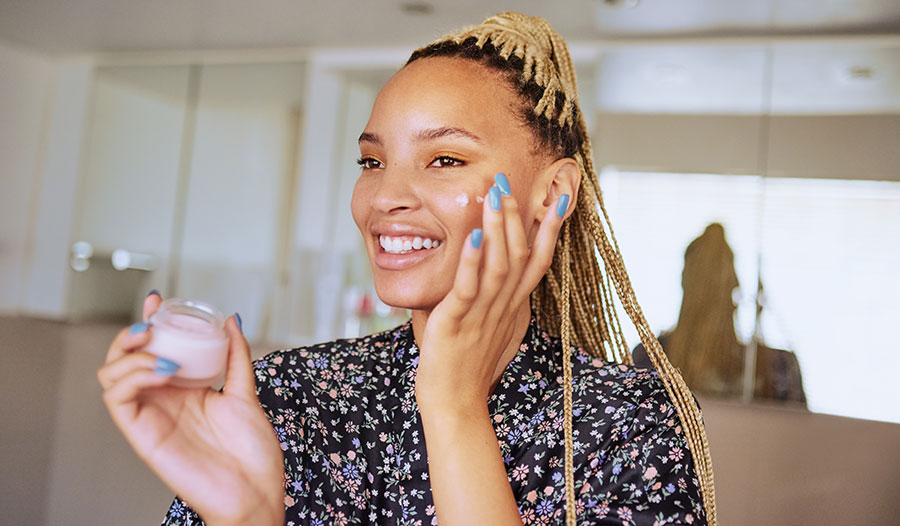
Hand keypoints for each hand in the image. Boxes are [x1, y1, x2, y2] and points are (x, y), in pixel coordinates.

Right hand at [97, 294, 284, 525]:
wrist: (255, 491)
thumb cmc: (252, 452)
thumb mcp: (245, 393)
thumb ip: (236, 357)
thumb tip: (230, 321)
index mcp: (183, 389)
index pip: (153, 349)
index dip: (149, 321)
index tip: (160, 300)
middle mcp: (162, 400)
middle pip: (123, 358)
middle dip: (130, 333)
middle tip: (151, 322)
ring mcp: (150, 416)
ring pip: (110, 375)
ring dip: (130, 354)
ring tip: (161, 352)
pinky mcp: (141, 435)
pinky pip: (117, 400)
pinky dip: (132, 376)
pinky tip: (162, 370)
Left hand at [415, 175, 568, 414]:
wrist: (457, 405)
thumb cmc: (472, 368)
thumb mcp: (497, 329)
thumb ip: (504, 302)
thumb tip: (512, 281)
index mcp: (513, 307)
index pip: (538, 261)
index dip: (550, 229)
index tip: (559, 197)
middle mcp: (504, 307)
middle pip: (520, 256)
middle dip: (517, 216)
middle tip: (511, 180)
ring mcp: (482, 315)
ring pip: (498, 266)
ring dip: (499, 229)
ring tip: (496, 196)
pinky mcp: (456, 323)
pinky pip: (467, 288)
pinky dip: (471, 261)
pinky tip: (473, 237)